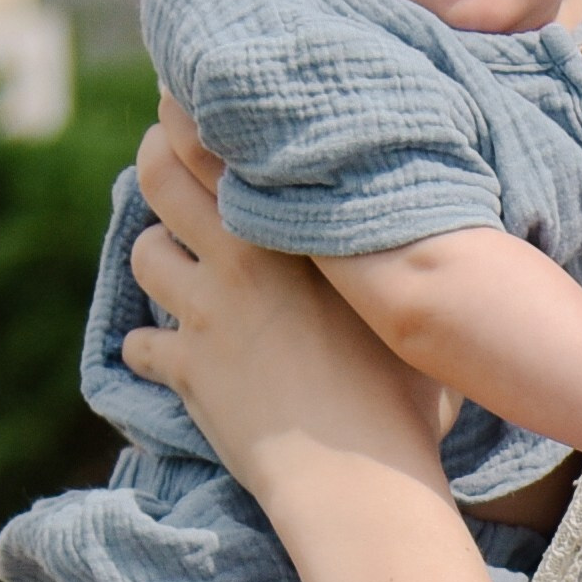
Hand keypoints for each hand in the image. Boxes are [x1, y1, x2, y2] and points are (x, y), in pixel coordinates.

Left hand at [123, 104, 446, 506]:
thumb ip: (398, 271)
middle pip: (160, 180)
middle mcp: (238, 260)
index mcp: (294, 233)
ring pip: (144, 255)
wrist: (355, 476)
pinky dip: (150, 345)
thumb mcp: (409, 315)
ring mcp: (204, 315)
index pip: (224, 147)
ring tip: (176, 261)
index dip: (192, 118)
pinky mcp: (186, 370)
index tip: (187, 105)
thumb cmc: (404, 397)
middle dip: (152, 162)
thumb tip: (439, 253)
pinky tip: (167, 352)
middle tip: (159, 158)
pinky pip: (142, 344)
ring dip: (156, 255)